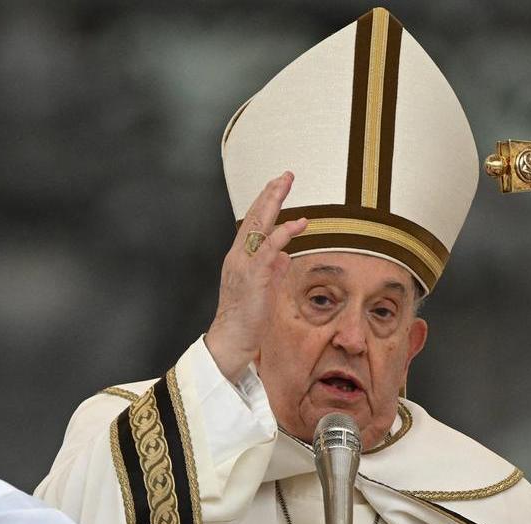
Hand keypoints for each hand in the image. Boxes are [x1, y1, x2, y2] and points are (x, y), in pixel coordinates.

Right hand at [204, 172, 307, 381]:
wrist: (231, 341)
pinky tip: (299, 223)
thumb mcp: (264, 290)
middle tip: (285, 175)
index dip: (265, 203)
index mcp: (240, 259)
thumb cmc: (247, 320)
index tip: (278, 186)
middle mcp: (238, 256)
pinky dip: (284, 233)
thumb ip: (272, 270)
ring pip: (258, 225)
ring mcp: (243, 264)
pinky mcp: (253, 276)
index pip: (253, 224)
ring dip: (273, 202)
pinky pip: (269, 248)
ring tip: (286, 183)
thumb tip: (285, 256)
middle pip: (254, 217)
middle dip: (269, 194)